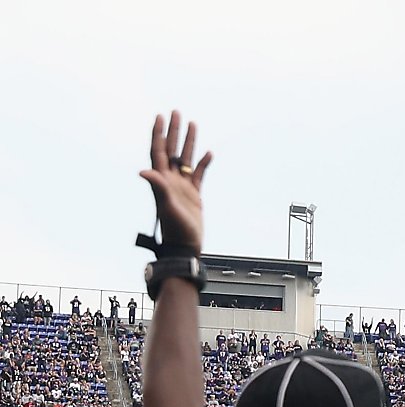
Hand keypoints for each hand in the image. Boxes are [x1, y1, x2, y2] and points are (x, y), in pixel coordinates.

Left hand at [139, 112, 211, 251]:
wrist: (185, 244)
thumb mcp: (166, 206)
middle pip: (171, 149)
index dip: (158, 133)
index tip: (160, 117)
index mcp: (161, 179)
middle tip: (176, 112)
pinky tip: (209, 153)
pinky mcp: (194, 194)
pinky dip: (203, 163)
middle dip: (173, 131)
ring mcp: (182, 185)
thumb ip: (157, 186)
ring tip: (193, 124)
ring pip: (185, 158)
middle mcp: (170, 179)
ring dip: (188, 142)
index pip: (158, 150)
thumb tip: (142, 170)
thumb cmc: (174, 227)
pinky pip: (199, 174)